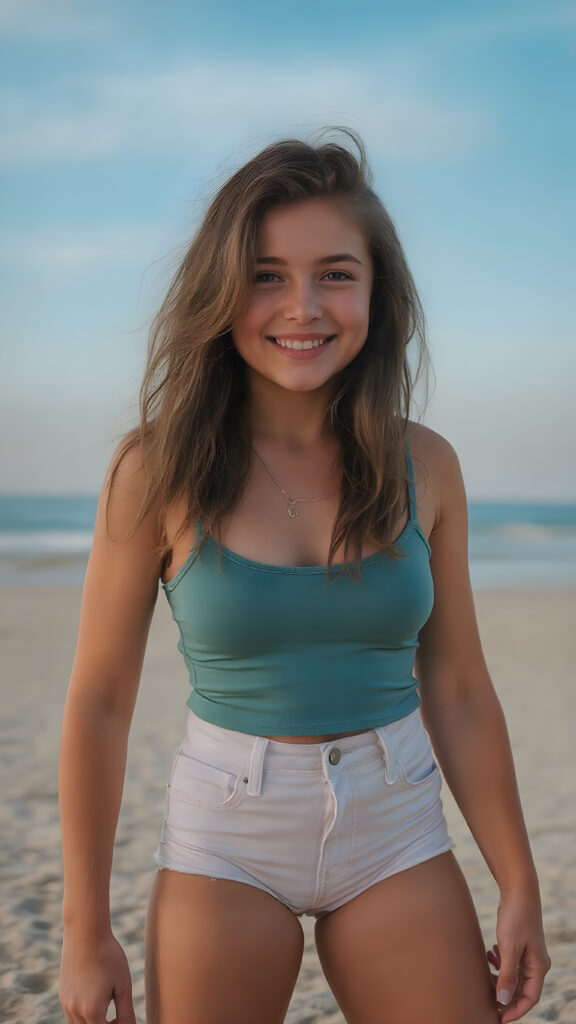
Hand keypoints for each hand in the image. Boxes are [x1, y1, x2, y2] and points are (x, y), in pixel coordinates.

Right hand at [59, 931, 135, 1023]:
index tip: (123, 1018)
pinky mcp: (62, 994)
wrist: (86, 932)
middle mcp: (75, 1011)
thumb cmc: (109, 956)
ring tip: (107, 1002)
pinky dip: (84, 1013)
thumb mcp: (123, 985)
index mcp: (93, 1011)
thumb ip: (126, 1013)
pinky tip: (95, 994)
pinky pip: (72, 1014)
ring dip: (93, 1022)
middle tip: (117, 1015)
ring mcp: (66, 1003)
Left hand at [486, 893, 550, 1021]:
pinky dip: (499, 964)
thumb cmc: (516, 917)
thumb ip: (507, 975)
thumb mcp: (509, 948)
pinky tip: (489, 956)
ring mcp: (528, 953)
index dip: (515, 1011)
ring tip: (486, 975)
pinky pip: (510, 962)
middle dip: (505, 997)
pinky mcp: (519, 943)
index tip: (499, 1019)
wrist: (518, 890)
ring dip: (500, 979)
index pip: (530, 998)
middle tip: (488, 1003)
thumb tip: (503, 1000)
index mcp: (538, 967)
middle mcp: (536, 963)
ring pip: (514, 976)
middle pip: (521, 989)